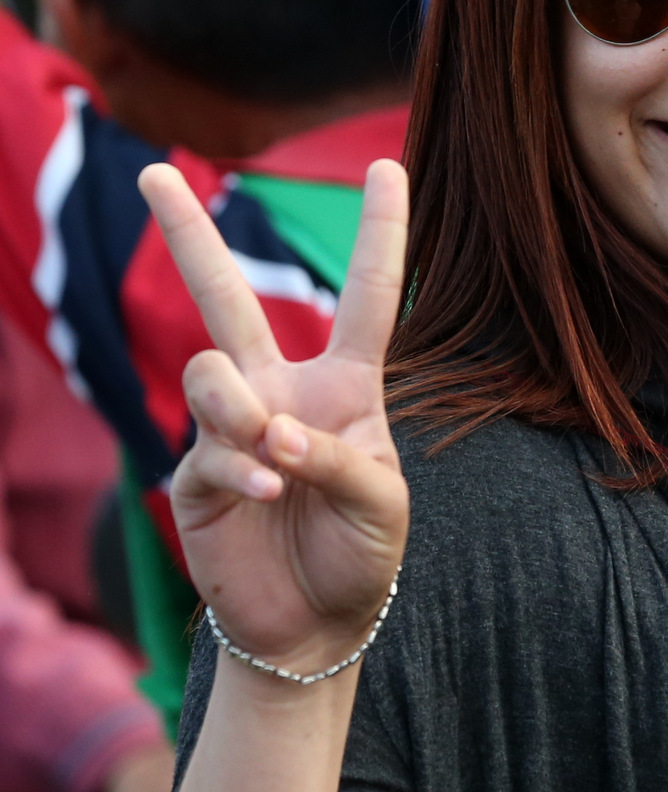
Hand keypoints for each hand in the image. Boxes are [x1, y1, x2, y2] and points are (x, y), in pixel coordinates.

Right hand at [138, 159, 408, 676]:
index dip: (379, 233)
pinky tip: (265, 491)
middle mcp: (281, 393)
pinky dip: (240, 468)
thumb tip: (268, 430)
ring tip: (271, 457)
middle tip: (154, 170)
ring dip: (237, 406)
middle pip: (228, 297)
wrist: (317, 625)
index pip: (367, 297)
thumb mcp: (382, 502)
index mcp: (346, 387)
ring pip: (210, 370)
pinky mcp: (196, 474)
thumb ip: (334, 455)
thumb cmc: (363, 553)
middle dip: (188, 233)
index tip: (390, 165)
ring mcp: (232, 430)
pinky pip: (206, 448)